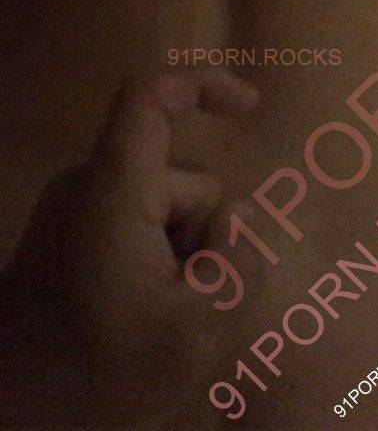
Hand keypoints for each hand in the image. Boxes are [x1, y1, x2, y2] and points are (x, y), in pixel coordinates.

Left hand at [0, 69, 260, 428]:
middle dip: (205, 234)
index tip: (251, 107)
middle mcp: (87, 188)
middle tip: (191, 306)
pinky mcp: (67, 239)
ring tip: (163, 322)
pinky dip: (158, 263)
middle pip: (179, 178)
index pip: (148, 100)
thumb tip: (242, 218)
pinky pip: (137, 228)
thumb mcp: (193, 337)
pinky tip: (145, 319)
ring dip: (182, 256)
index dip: (202, 85)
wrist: (11, 420)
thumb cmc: (96, 378)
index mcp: (112, 195)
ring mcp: (73, 213)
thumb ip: (237, 266)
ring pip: (163, 210)